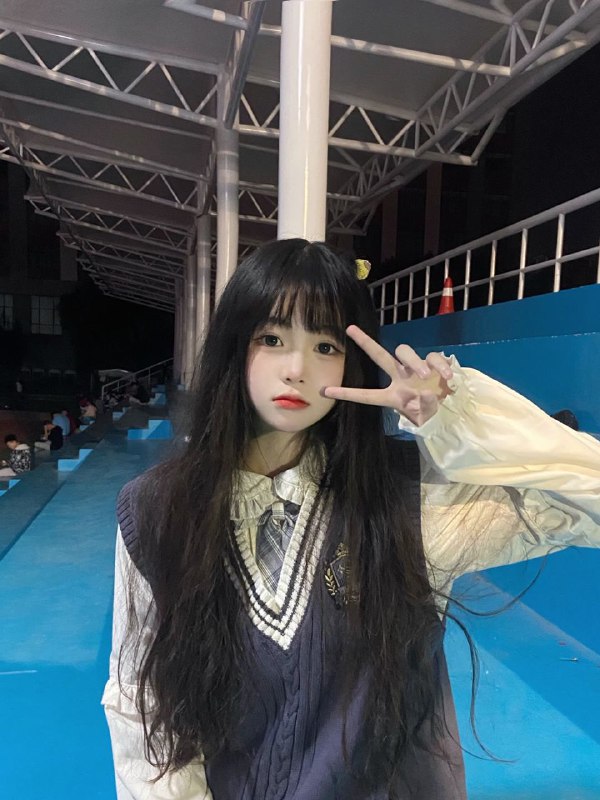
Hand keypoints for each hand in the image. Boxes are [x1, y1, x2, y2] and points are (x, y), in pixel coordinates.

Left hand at [323, 325, 453, 426]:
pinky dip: (440, 365)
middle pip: (379, 356)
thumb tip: (423, 392)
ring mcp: (415, 368)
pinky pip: (433, 356)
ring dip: (415, 363)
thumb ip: (423, 407)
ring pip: (405, 352)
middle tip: (349, 329)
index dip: (347, 393)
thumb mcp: (423, 417)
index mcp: (392, 395)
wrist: (451, 409)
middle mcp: (399, 377)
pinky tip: (447, 378)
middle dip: (365, 342)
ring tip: (426, 376)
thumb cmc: (430, 414)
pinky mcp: (433, 363)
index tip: (325, 391)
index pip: (366, 395)